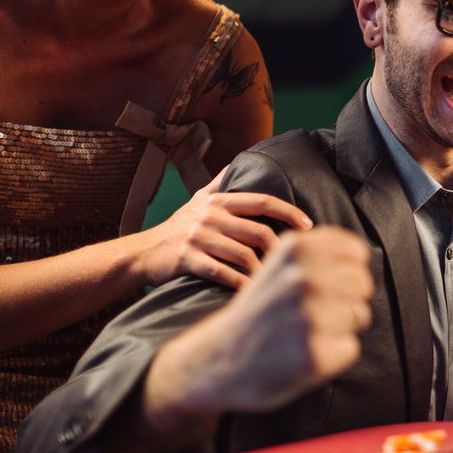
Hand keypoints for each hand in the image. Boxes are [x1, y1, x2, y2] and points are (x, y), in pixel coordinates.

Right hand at [137, 167, 313, 289]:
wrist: (143, 252)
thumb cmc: (179, 227)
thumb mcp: (198, 200)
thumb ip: (220, 183)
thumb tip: (240, 160)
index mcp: (219, 201)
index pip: (263, 201)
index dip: (289, 212)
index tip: (309, 225)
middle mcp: (210, 216)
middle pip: (258, 231)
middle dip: (279, 249)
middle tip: (292, 262)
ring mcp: (198, 237)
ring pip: (243, 254)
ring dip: (262, 270)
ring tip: (273, 281)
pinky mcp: (187, 259)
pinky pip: (222, 273)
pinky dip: (240, 284)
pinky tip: (252, 292)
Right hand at [152, 226, 372, 417]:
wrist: (215, 359)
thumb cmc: (257, 312)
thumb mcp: (276, 266)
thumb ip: (315, 255)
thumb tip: (361, 256)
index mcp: (295, 249)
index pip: (357, 253)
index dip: (348, 272)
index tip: (328, 285)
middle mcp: (303, 278)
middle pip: (363, 285)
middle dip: (349, 301)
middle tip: (315, 315)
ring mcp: (309, 316)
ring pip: (360, 316)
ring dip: (341, 328)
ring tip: (305, 334)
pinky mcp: (314, 354)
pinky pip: (351, 348)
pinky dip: (334, 356)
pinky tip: (304, 355)